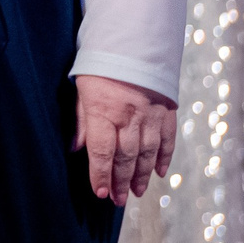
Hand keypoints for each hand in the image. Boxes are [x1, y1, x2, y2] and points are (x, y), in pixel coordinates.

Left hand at [75, 73, 176, 203]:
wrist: (134, 42)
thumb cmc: (101, 65)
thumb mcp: (81, 88)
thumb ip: (81, 120)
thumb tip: (75, 149)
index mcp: (104, 111)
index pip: (101, 151)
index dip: (100, 174)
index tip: (100, 192)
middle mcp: (129, 117)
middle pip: (126, 157)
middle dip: (122, 181)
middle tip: (119, 200)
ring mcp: (151, 116)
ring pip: (148, 153)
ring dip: (142, 176)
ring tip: (137, 192)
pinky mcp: (167, 112)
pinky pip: (168, 140)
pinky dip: (164, 158)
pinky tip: (159, 172)